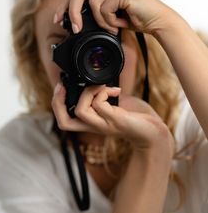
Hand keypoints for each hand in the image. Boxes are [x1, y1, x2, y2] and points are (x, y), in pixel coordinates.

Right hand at [52, 83, 173, 154]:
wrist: (155, 131)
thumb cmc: (137, 117)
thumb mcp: (115, 104)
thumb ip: (104, 96)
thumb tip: (97, 81)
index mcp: (92, 123)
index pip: (65, 122)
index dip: (57, 106)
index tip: (61, 87)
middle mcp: (95, 127)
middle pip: (64, 123)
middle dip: (58, 102)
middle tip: (63, 86)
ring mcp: (105, 125)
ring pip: (81, 111)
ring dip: (88, 92)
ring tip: (101, 86)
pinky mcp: (116, 121)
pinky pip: (100, 105)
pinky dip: (104, 91)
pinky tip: (116, 90)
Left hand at [54, 0, 176, 34]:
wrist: (160, 22)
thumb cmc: (137, 18)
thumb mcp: (112, 12)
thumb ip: (96, 8)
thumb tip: (74, 17)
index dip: (66, 3)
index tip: (58, 18)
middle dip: (72, 11)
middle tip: (73, 29)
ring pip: (94, 3)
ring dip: (102, 21)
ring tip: (115, 26)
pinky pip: (104, 9)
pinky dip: (110, 22)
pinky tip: (122, 23)